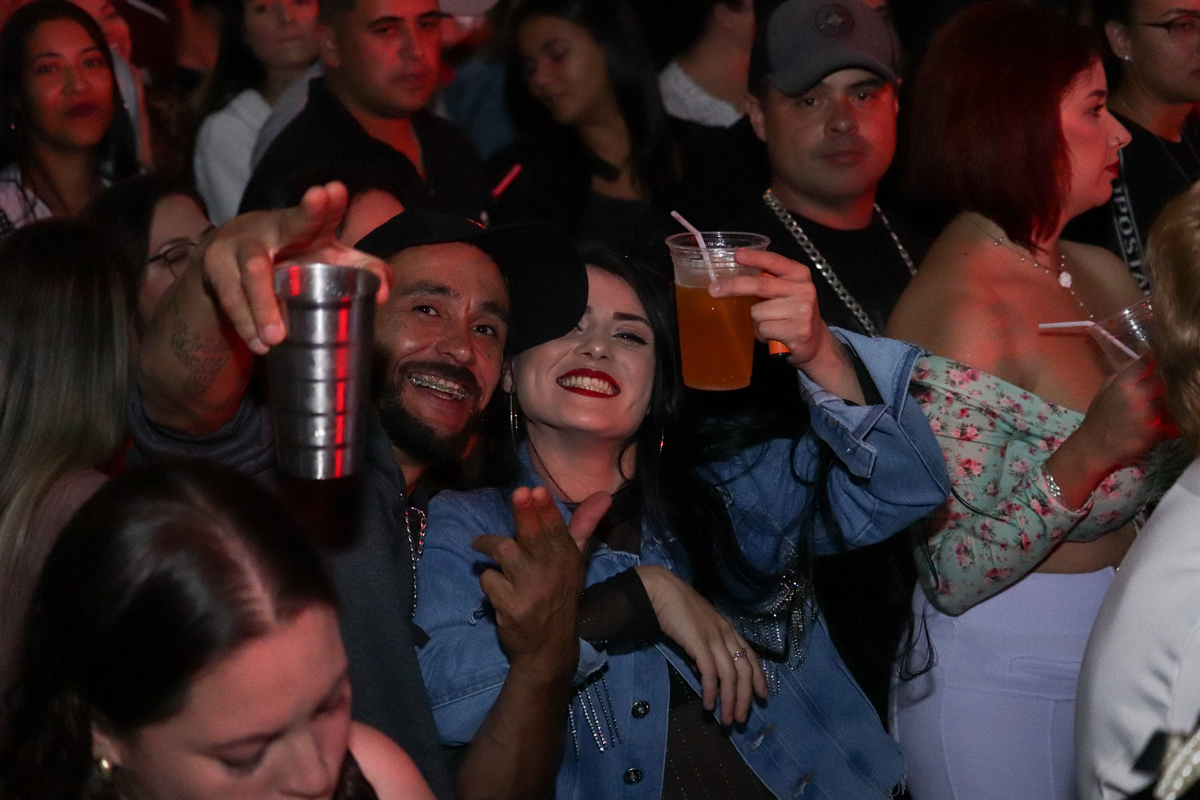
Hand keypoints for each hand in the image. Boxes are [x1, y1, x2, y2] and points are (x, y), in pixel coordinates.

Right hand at [197, 182, 393, 354]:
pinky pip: (231, 298)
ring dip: (264, 305)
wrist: (229, 259)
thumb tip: (385, 294)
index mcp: (304, 226)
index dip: (328, 203)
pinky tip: (259, 344)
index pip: (320, 212)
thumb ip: (362, 271)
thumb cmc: (292, 259)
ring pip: (255, 272)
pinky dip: (246, 323)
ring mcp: (242, 246)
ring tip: (276, 337)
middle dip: (305, 216)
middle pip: (290, 223)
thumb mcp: (326, 261)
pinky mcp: (218, 268)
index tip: (335, 190)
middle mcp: (273, 228)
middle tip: (319, 201)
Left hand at [471, 487, 610, 680]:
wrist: (548, 648)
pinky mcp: (511, 607)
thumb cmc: (559, 595)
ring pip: (504, 552)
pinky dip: (487, 579)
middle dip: (524, 513)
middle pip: (533, 537)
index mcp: (567, 557)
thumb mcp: (575, 562)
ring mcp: (531, 590)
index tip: (536, 489)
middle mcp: (551, 572)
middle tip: (518, 494)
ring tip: (479, 544)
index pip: (557, 529)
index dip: (546, 509)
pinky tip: (494, 584)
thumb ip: (583, 526)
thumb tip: (604, 495)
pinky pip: (489, 580)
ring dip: (488, 544)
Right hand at [635, 565, 767, 724]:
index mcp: (728, 629)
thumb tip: (705, 674)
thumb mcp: (697, 631)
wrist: (661, 591)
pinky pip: (710, 672)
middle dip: (745, 698)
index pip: (751, 656)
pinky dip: (711, 691)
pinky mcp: (699, 642)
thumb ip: (703, 651)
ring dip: (730, 700)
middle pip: (744, 671)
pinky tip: (708, 704)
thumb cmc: (676, 609)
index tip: (762, 697)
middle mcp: (725, 634)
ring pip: (730, 675)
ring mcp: (713, 638)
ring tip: (726, 719)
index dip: (759, 678)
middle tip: (741, 719)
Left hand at [709, 249, 864, 401]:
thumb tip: (735, 274)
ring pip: (757, 312)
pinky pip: (763, 329)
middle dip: (733, 287)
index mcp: (800, 274)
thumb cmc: (794, 314)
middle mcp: (804, 289)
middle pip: (760, 286)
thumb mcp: (788, 292)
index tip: (736, 256)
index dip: (755, 258)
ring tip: (771, 325)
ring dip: (756, 321)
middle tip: (714, 290)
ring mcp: (803, 310)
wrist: (816, 343)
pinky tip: (775, 335)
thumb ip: (770, 282)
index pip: (775, 261)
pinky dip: (762, 334)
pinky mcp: (799, 330)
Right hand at [1077, 357, 1177, 469]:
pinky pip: (1174, 426)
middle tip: (1157, 395)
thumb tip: (1140, 361)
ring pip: (1170, 404)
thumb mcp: (1104, 391)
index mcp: (1122, 385)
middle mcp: (1136, 397)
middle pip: (1163, 383)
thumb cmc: (1098, 417)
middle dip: (1161, 389)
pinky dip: (1171, 427)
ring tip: (1159, 413)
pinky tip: (1164, 428)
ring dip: (1167, 408)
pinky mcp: (1153, 434)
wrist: (1094, 447)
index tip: (1157, 364)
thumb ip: (1122, 375)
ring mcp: (1146, 416)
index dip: (1154, 362)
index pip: (1147, 363)